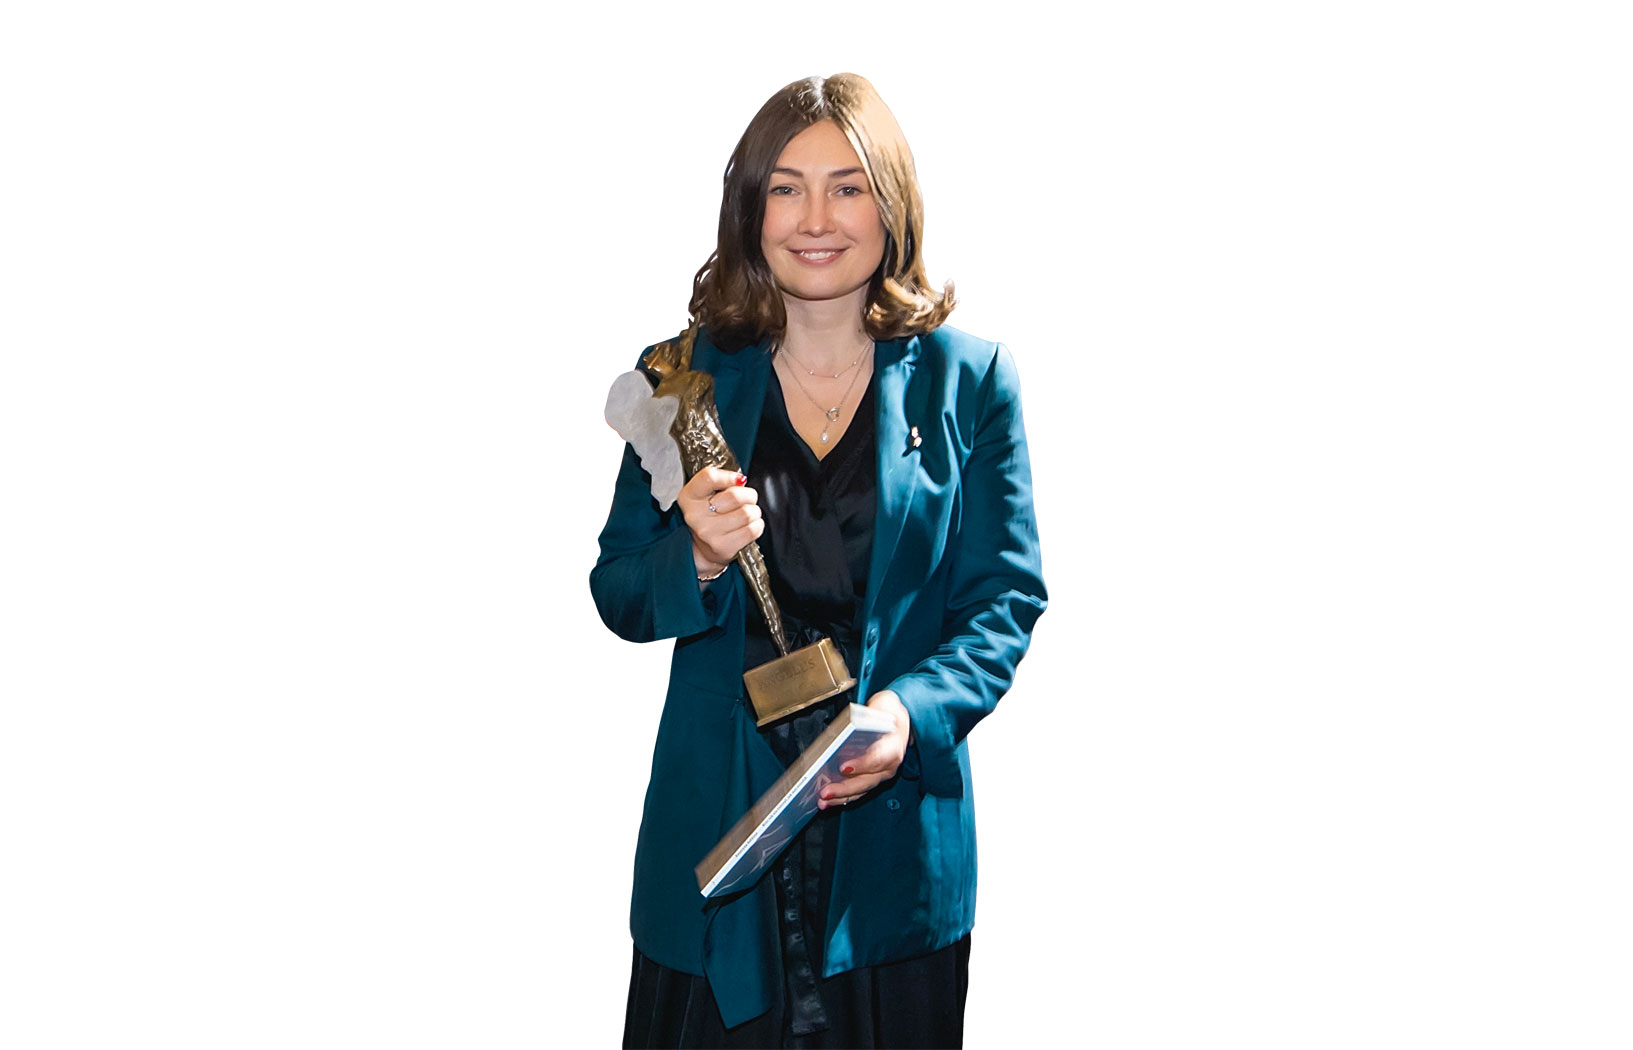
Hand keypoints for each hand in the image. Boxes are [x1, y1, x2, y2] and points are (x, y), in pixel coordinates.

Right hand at [679, 466, 761, 576]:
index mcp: (689, 496)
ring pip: (747, 513)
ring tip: (745, 514)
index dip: (729, 476)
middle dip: (748, 496)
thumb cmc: (708, 515)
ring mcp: (709, 533)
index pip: (709, 477)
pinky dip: (756, 525)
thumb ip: (720, 479)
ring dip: (753, 512)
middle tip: (744, 500)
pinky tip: (747, 526)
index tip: (737, 480)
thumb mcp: (706, 492)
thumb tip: (740, 480)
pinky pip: (753, 530)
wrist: (702, 547)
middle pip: (734, 496)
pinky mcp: (723, 547)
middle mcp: (695, 516)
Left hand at [818, 690, 910, 809]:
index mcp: (893, 745)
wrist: (897, 721)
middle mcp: (890, 765)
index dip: (862, 765)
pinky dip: (843, 798)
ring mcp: (882, 775)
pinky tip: (827, 800)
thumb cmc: (887, 713)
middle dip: (844, 788)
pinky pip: (858, 792)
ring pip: (861, 790)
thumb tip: (851, 724)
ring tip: (822, 801)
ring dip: (841, 797)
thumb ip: (869, 714)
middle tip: (825, 791)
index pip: (879, 758)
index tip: (843, 768)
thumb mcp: (883, 705)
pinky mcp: (872, 780)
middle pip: (867, 781)